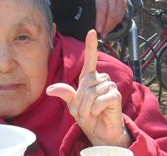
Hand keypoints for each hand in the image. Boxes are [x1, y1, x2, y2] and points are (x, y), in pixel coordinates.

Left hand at [46, 30, 130, 147]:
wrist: (101, 134)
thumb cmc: (89, 117)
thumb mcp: (73, 106)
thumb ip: (66, 94)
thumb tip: (50, 89)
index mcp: (90, 79)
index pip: (90, 59)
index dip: (91, 45)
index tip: (92, 31)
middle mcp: (101, 79)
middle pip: (85, 84)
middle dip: (80, 101)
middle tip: (84, 112)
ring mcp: (110, 87)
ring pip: (91, 93)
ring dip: (87, 107)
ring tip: (91, 113)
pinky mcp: (116, 96)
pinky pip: (100, 99)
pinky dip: (95, 109)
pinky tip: (99, 113)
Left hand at [93, 0, 127, 38]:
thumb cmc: (93, 0)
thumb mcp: (90, 3)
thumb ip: (90, 11)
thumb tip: (90, 27)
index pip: (102, 8)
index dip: (100, 20)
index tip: (98, 30)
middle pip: (111, 13)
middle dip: (107, 26)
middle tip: (102, 34)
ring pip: (117, 16)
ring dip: (111, 26)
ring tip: (105, 33)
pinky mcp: (124, 1)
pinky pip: (121, 16)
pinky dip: (116, 24)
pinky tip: (110, 27)